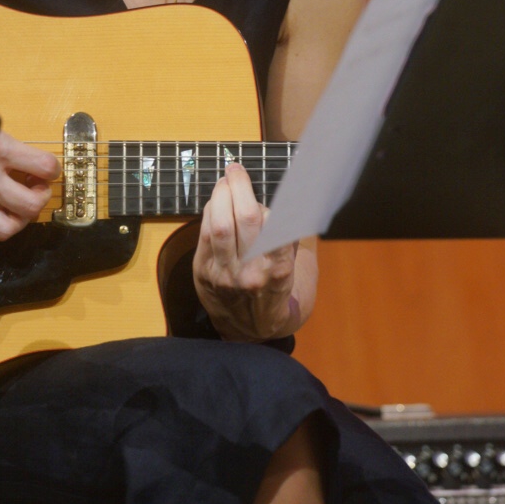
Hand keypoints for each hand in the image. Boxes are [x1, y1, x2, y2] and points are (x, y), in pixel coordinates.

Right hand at [0, 132, 58, 244]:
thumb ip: (1, 139)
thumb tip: (21, 153)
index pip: (44, 167)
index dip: (52, 169)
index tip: (45, 169)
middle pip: (31, 206)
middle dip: (39, 198)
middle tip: (34, 189)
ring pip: (6, 228)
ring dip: (18, 220)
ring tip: (15, 207)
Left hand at [193, 163, 305, 341]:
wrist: (252, 334)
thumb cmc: (280, 294)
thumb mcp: (300, 269)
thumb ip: (294, 234)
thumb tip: (298, 194)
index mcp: (280, 271)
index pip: (279, 226)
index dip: (275, 198)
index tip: (275, 179)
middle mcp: (252, 273)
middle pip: (244, 219)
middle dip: (240, 187)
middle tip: (237, 169)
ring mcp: (225, 275)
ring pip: (219, 224)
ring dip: (221, 195)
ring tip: (225, 181)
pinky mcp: (204, 274)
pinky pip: (204, 235)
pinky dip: (210, 212)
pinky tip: (216, 202)